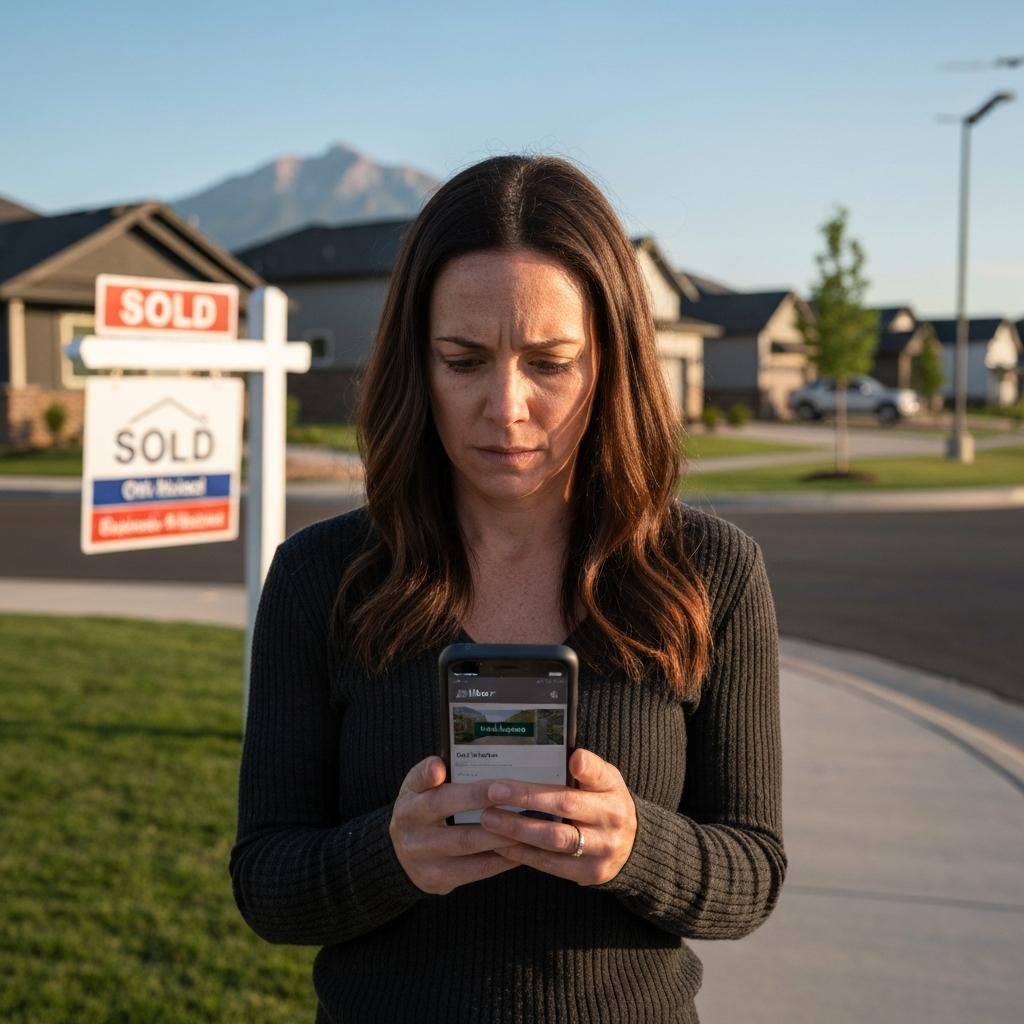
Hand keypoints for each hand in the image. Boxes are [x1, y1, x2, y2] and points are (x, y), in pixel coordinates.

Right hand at [389, 756, 522, 894]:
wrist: (401, 857)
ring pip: (467, 842)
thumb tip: (439, 766)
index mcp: (408, 801)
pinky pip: (475, 869)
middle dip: (483, 800)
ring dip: (500, 832)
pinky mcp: (436, 879)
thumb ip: (428, 774)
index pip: (419, 782)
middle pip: (446, 809)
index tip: (446, 769)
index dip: (430, 774)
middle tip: (514, 792)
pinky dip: (501, 858)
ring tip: (527, 821)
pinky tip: (521, 848)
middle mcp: (409, 828)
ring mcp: (421, 857)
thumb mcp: (417, 790)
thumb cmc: (421, 811)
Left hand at [478, 748, 637, 885]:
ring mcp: (601, 851)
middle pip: (565, 807)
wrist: (631, 848)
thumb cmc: (607, 804)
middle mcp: (611, 822)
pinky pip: (550, 864)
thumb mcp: (607, 782)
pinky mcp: (589, 874)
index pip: (598, 777)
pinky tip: (500, 844)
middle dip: (526, 798)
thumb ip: (591, 769)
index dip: (586, 768)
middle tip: (493, 792)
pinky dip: (522, 853)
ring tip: (489, 819)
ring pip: (554, 840)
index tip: (572, 759)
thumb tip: (575, 757)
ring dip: (517, 830)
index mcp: (613, 794)